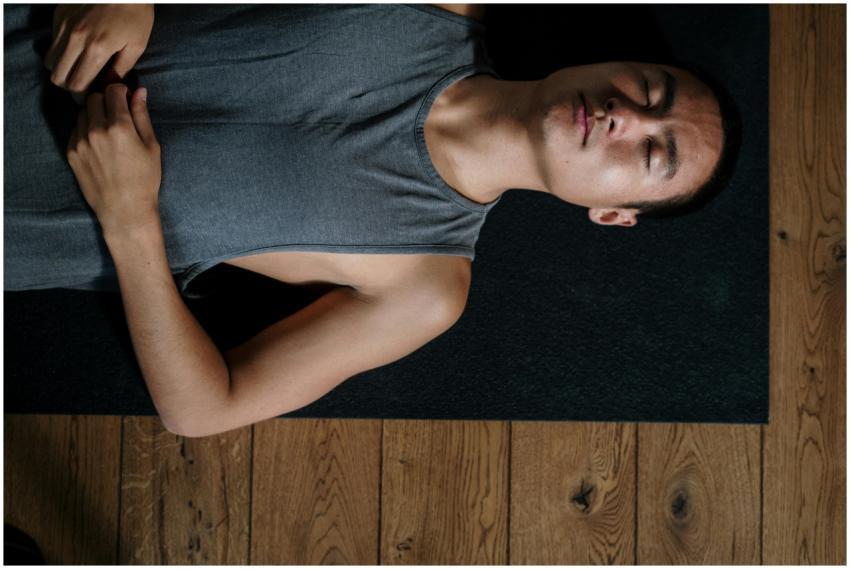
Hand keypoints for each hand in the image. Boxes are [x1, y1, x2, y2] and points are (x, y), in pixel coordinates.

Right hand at [45, 4, 153, 101]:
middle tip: (82, 87)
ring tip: (78, 70)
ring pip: (51, 61)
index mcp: (97, 49)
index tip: (90, 98)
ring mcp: (64, 26)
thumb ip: (121, 69)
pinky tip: (77, 51)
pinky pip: (52, 43)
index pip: (77, 85)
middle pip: (58, 77)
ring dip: (63, 70)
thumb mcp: (137, 45)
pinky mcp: (59, 16)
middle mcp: (75, 38)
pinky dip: (61, 52)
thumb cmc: (136, 15)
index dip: (82, 97)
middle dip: (69, 87)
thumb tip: (110, 88)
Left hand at [67, 84, 161, 236]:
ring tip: (107, 130)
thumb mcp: (152, 146)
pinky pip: (76, 129)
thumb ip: (142, 115)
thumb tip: (139, 91)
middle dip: (106, 100)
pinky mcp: (72, 152)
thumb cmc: (144, 180)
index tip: (126, 98)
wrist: (124, 209)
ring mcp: (80, 141)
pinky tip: (99, 144)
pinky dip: (86, 129)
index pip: (112, 90)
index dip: (121, 91)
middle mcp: (96, 130)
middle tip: (117, 113)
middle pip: (94, 98)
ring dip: (94, 114)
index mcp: (119, 126)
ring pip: (83, 112)